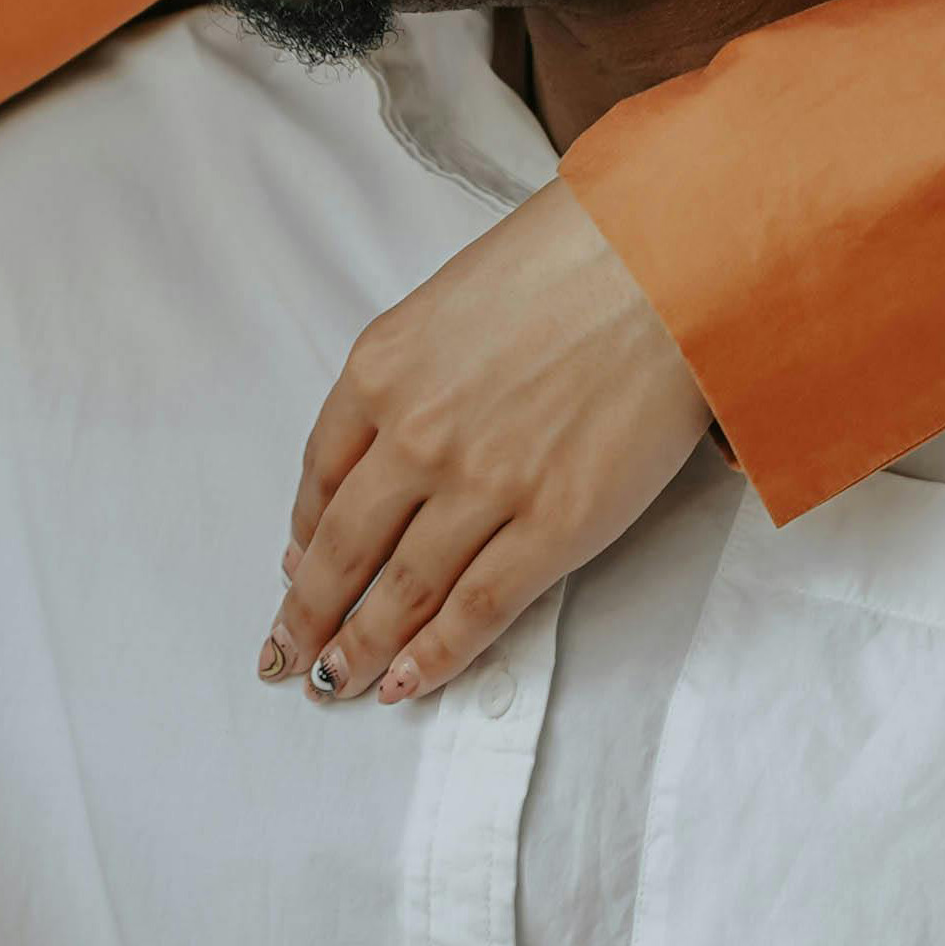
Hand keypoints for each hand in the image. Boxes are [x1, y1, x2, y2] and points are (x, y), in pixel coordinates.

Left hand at [262, 177, 712, 704]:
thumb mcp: (446, 307)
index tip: (296, 573)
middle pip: (342, 549)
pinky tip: (405, 683)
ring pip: (401, 592)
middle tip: (281, 657)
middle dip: (307, 616)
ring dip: (358, 650)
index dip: (303, 540)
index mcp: (379, 372)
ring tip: (332, 685)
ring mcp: (485, 485)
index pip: (319, 478)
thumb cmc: (565, 266)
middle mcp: (417, 434)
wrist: (663, 259)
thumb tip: (375, 463)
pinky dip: (434, 656)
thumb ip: (402, 381)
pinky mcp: (557, 523)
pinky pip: (478, 608)